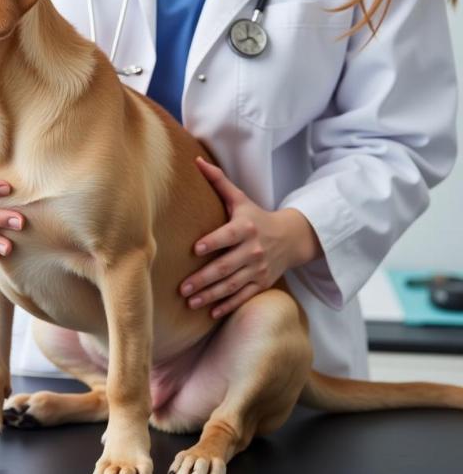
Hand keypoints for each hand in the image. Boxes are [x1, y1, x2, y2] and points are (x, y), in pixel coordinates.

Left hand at [180, 156, 293, 318]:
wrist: (291, 237)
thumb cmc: (256, 216)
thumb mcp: (240, 198)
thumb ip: (218, 181)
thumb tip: (195, 160)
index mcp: (245, 227)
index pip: (227, 236)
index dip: (212, 242)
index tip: (195, 249)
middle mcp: (253, 250)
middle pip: (226, 266)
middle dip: (204, 278)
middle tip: (182, 287)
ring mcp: (258, 269)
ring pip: (232, 286)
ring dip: (211, 295)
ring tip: (190, 302)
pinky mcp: (262, 283)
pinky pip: (244, 297)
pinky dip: (228, 306)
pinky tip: (211, 313)